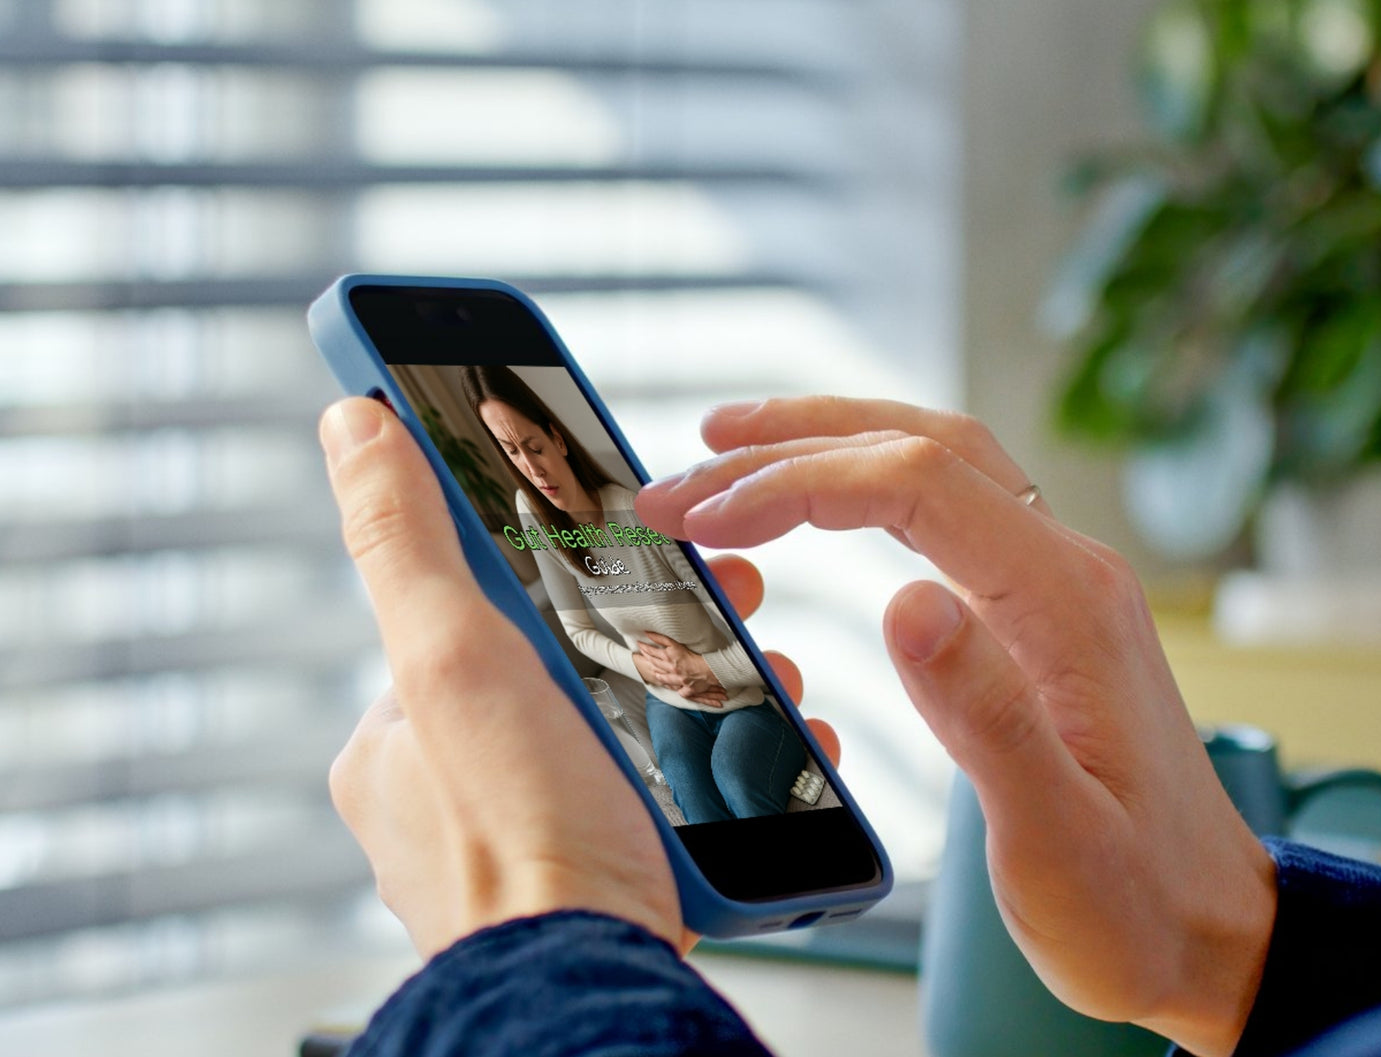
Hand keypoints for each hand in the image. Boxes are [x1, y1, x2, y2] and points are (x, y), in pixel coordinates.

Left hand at [319, 398, 834, 958]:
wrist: (599, 989)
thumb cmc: (520, 839)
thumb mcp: (451, 658)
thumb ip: (405, 540)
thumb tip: (353, 424)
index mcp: (400, 740)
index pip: (479, 614)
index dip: (561, 562)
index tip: (631, 535)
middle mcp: (455, 795)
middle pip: (567, 665)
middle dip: (655, 626)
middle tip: (728, 599)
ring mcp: (532, 837)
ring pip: (626, 729)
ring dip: (702, 692)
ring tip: (768, 671)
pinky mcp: (604, 876)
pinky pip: (663, 797)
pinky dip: (719, 766)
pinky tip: (764, 748)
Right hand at [636, 396, 1275, 1056]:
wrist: (1210, 933)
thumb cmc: (1134, 904)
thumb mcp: (1054, 837)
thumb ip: (985, 718)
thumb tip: (905, 602)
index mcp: (1067, 605)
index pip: (918, 484)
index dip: (799, 483)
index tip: (707, 515)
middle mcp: (1067, 570)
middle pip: (923, 445)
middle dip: (794, 444)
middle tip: (687, 472)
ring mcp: (1056, 585)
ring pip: (938, 461)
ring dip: (831, 441)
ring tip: (731, 445)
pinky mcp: (1039, 613)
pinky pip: (947, 510)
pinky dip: (868, 483)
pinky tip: (819, 496)